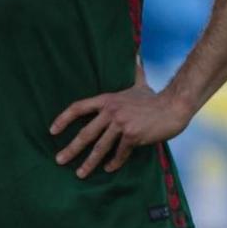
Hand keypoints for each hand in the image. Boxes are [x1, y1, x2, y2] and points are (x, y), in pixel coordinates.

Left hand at [51, 83, 192, 178]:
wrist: (174, 106)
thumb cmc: (155, 98)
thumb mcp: (139, 83)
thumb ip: (133, 71)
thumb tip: (135, 53)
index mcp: (108, 100)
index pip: (79, 107)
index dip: (63, 119)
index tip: (52, 131)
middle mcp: (112, 111)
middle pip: (86, 133)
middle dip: (71, 149)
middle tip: (59, 161)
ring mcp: (122, 124)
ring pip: (100, 147)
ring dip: (89, 163)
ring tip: (79, 174)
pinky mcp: (133, 135)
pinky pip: (119, 153)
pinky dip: (114, 162)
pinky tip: (108, 169)